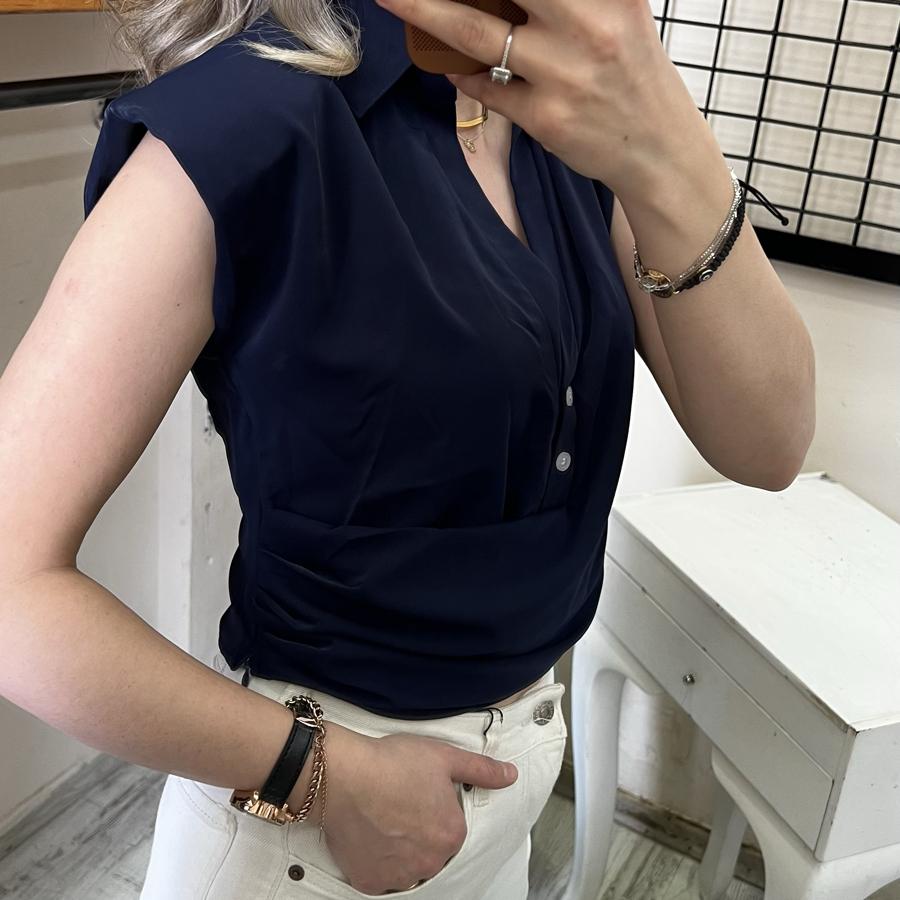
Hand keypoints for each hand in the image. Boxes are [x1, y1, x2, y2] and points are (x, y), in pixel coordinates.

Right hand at [312, 726, 517, 894]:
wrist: (343, 776)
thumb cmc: (392, 763)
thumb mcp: (444, 757)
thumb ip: (481, 770)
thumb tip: (510, 776)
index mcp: (451, 835)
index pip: (452, 831)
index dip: (436, 811)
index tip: (419, 796)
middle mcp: (429, 863)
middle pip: (431, 853)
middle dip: (420, 834)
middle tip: (400, 807)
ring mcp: (398, 877)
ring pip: (407, 868)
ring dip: (400, 852)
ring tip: (383, 820)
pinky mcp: (369, 883)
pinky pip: (381, 878)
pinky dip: (377, 862)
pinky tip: (370, 836)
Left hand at [373, 0, 710, 195]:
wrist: (657, 148)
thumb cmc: (631, 72)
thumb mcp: (618, 11)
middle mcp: (587, 26)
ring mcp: (563, 75)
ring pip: (476, 31)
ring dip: (424, 11)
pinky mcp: (545, 118)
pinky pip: (486, 88)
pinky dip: (462, 73)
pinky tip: (452, 64)